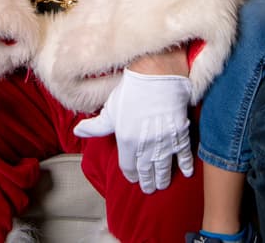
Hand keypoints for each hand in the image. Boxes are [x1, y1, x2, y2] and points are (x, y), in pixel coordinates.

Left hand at [72, 69, 193, 193]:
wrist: (157, 75)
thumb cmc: (131, 91)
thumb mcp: (110, 110)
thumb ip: (95, 126)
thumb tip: (78, 132)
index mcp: (127, 142)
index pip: (128, 167)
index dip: (131, 174)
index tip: (133, 178)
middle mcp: (146, 146)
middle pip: (147, 170)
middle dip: (148, 181)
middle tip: (149, 188)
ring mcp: (165, 141)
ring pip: (164, 167)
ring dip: (163, 178)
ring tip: (162, 184)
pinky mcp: (180, 133)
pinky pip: (184, 154)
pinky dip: (186, 165)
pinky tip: (187, 172)